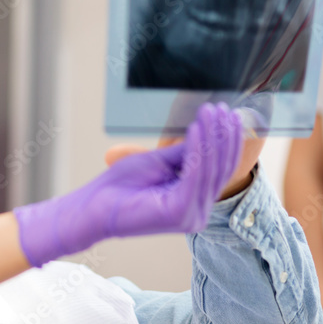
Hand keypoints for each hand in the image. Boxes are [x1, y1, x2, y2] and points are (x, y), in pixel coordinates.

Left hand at [107, 109, 263, 199]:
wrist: (95, 206)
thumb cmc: (121, 186)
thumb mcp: (160, 162)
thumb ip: (185, 153)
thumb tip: (206, 131)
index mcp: (194, 202)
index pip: (219, 168)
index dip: (226, 140)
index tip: (227, 113)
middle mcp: (198, 212)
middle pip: (219, 168)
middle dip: (223, 135)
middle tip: (224, 108)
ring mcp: (192, 215)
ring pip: (210, 170)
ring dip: (212, 137)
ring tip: (210, 112)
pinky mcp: (181, 213)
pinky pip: (194, 175)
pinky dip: (197, 150)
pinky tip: (196, 128)